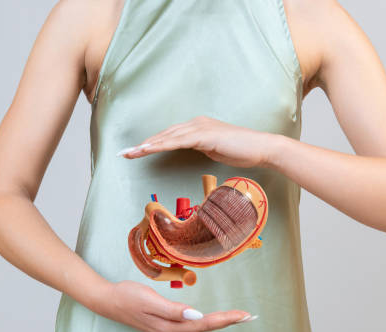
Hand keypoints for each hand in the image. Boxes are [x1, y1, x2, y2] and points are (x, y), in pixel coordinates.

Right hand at [98, 280, 256, 331]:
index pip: (203, 324)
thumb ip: (173, 309)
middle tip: (249, 317)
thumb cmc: (127, 296)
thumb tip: (196, 316)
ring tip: (238, 317)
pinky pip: (191, 325)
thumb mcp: (149, 299)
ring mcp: (167, 330)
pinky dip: (207, 321)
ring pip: (199, 328)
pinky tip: (214, 318)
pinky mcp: (165, 325)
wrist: (107, 301)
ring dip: (219, 322)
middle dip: (228, 322)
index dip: (225, 319)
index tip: (243, 315)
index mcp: (169, 326)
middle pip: (205, 328)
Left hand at [117, 115, 278, 167]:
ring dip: (147, 145)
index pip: (169, 136)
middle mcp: (196, 124)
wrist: (261, 148)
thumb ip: (202, 148)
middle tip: (123, 153)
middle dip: (142, 145)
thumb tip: (192, 151)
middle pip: (164, 134)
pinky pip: (177, 141)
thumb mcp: (216, 150)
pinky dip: (161, 145)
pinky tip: (148, 150)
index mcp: (198, 127)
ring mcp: (200, 128)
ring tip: (130, 153)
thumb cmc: (242, 151)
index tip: (135, 152)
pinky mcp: (204, 135)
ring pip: (167, 137)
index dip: (151, 143)